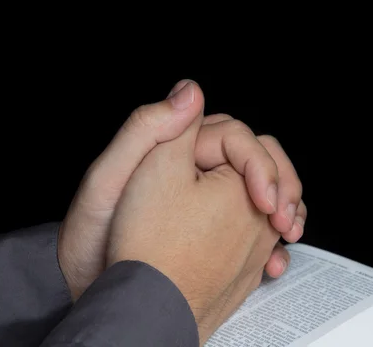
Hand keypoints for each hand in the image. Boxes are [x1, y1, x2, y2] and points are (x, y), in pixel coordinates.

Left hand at [58, 80, 305, 299]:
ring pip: (262, 194)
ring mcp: (207, 201)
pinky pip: (251, 228)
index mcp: (176, 150)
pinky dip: (268, 242)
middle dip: (283, 189)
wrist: (86, 282)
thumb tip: (191, 89)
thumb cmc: (91, 234)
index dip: (261, 165)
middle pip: (259, 164)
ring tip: (287, 238)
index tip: (266, 200)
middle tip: (286, 222)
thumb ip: (146, 130)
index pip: (237, 138)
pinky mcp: (212, 231)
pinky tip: (272, 262)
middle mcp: (196, 170)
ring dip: (285, 212)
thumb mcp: (109, 178)